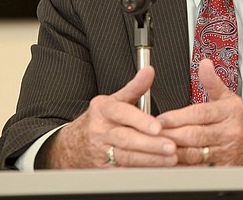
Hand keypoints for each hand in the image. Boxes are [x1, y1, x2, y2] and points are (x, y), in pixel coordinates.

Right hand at [38, 66, 176, 168]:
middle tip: (170, 146)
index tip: (158, 127)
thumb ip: (135, 87)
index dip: (141, 121)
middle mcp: (100, 131)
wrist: (72, 145)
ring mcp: (101, 151)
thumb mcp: (113, 100)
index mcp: (103, 110)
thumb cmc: (99, 121)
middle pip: (126, 139)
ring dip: (150, 159)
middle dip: (150, 144)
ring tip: (170, 159)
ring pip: (126, 157)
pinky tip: (157, 169)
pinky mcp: (103, 169)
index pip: (122, 114)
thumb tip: (149, 71)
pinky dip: (141, 171)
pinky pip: (124, 171)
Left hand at [157, 59, 242, 165]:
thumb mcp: (230, 97)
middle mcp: (228, 132)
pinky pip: (200, 168)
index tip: (160, 119)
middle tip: (152, 134)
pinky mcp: (223, 168)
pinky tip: (171, 163)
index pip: (200, 113)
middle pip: (195, 135)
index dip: (178, 117)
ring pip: (195, 153)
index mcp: (229, 112)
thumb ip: (212, 82)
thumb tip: (204, 63)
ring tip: (157, 148)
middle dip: (171, 134)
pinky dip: (184, 167)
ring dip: (174, 151)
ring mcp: (226, 152)